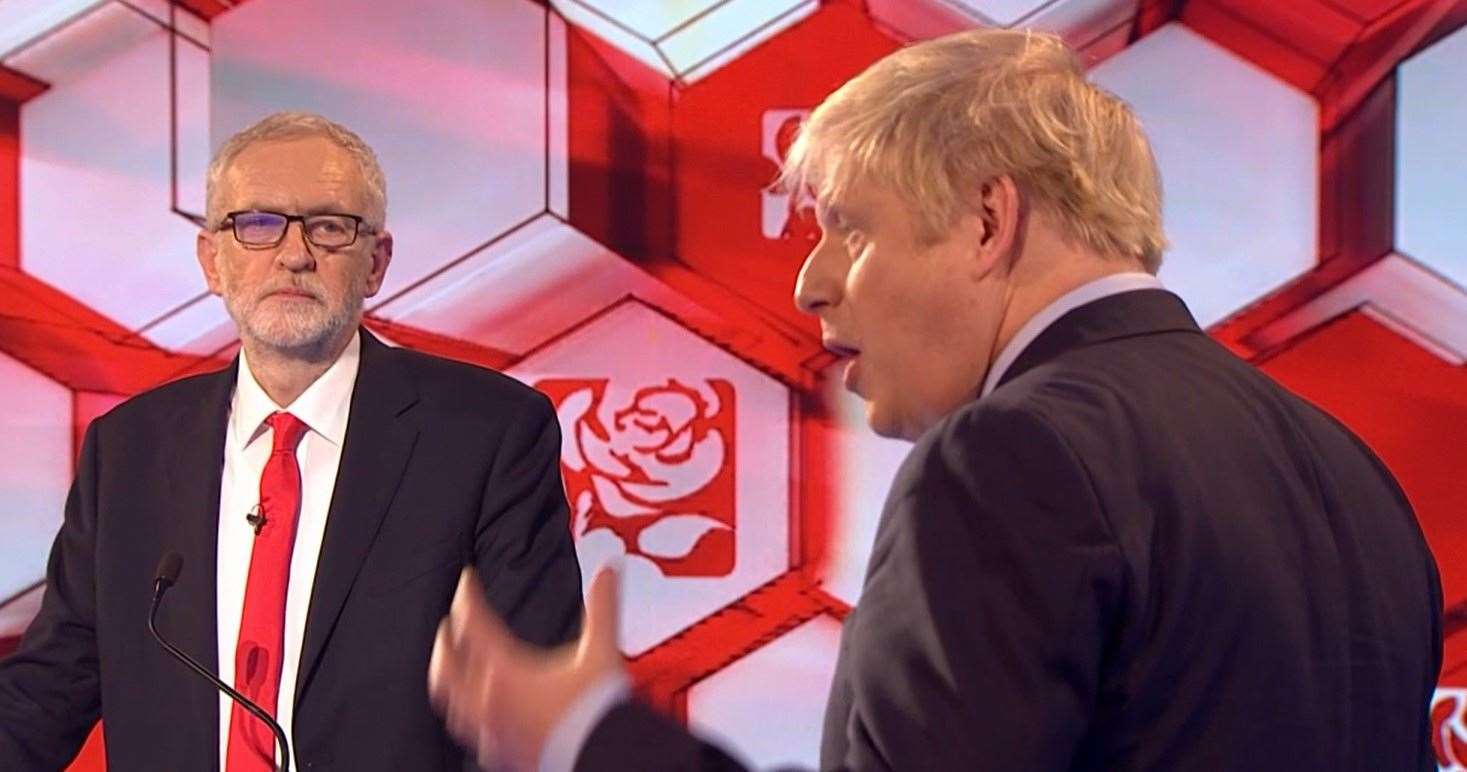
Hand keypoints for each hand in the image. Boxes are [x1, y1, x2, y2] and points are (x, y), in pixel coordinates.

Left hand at [428, 566, 623, 770]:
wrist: (598, 760)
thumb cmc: (594, 713)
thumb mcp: (600, 651)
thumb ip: (602, 606)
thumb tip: (609, 570)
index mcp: (507, 672)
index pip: (473, 624)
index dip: (467, 596)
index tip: (467, 580)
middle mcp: (488, 703)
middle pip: (446, 666)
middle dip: (443, 641)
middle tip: (447, 624)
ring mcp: (490, 732)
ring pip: (450, 703)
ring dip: (447, 679)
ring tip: (451, 669)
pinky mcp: (499, 755)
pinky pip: (469, 732)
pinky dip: (466, 714)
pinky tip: (477, 714)